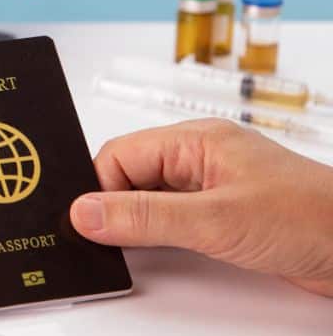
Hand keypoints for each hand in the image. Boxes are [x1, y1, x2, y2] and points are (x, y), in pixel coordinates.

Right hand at [70, 119, 332, 296]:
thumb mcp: (215, 220)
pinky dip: (157, 238)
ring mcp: (212, 189)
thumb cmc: (311, 218)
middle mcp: (200, 159)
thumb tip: (85, 213)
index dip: (99, 190)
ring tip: (127, 251)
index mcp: (194, 140)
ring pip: (149, 200)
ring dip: (137, 225)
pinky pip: (172, 221)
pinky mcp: (224, 218)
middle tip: (104, 242)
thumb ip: (145, 217)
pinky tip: (155, 255)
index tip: (91, 226)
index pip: (119, 155)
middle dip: (113, 208)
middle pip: (129, 176)